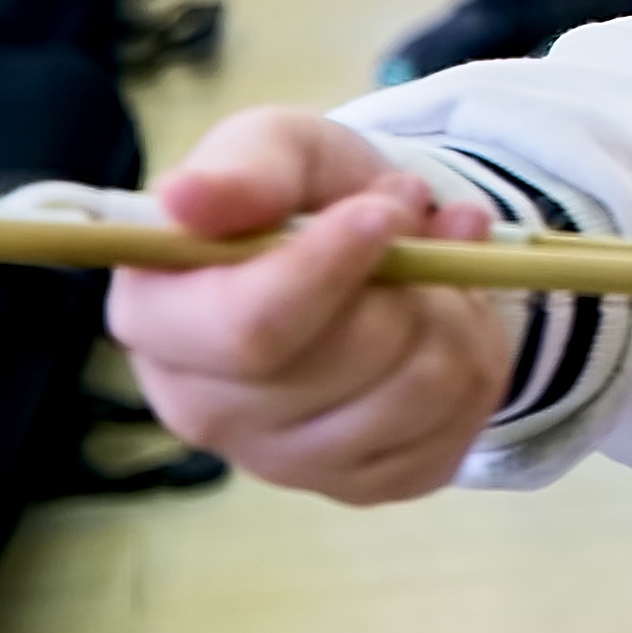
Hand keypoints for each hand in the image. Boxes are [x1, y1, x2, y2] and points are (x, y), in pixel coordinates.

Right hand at [107, 108, 513, 503]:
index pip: (247, 329)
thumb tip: (185, 198)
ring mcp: (282, 462)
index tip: (381, 212)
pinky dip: (473, 357)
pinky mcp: (360, 484)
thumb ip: (244, 169)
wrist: (365, 243)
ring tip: (429, 268)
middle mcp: (202, 410)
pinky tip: (440, 321)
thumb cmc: (297, 195)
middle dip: (406, 282)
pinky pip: (455, 427)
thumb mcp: (275, 148)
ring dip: (449, 312)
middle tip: (410, 220)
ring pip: (416, 393)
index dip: (326, 269)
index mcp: (158, 321)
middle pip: (345, 363)